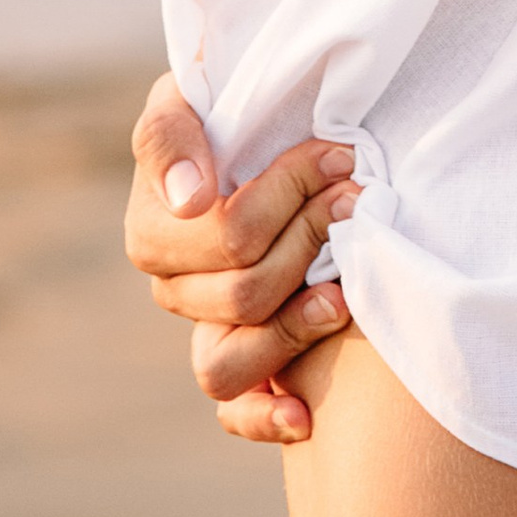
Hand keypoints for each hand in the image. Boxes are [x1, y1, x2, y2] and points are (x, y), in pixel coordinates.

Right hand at [123, 76, 358, 444]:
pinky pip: (233, 412)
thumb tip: (192, 200)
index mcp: (155, 231)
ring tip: (344, 294)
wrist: (259, 130)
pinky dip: (264, 419)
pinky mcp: (239, 358)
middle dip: (312, 238)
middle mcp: (175, 288)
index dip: (292, 194)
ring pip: (229, 362)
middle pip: (245, 291)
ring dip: (293, 329)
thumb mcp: (190, 98)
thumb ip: (172, 138)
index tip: (342, 155)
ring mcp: (205, 327)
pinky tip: (303, 415)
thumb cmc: (229, 109)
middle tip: (361, 196)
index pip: (230, 231)